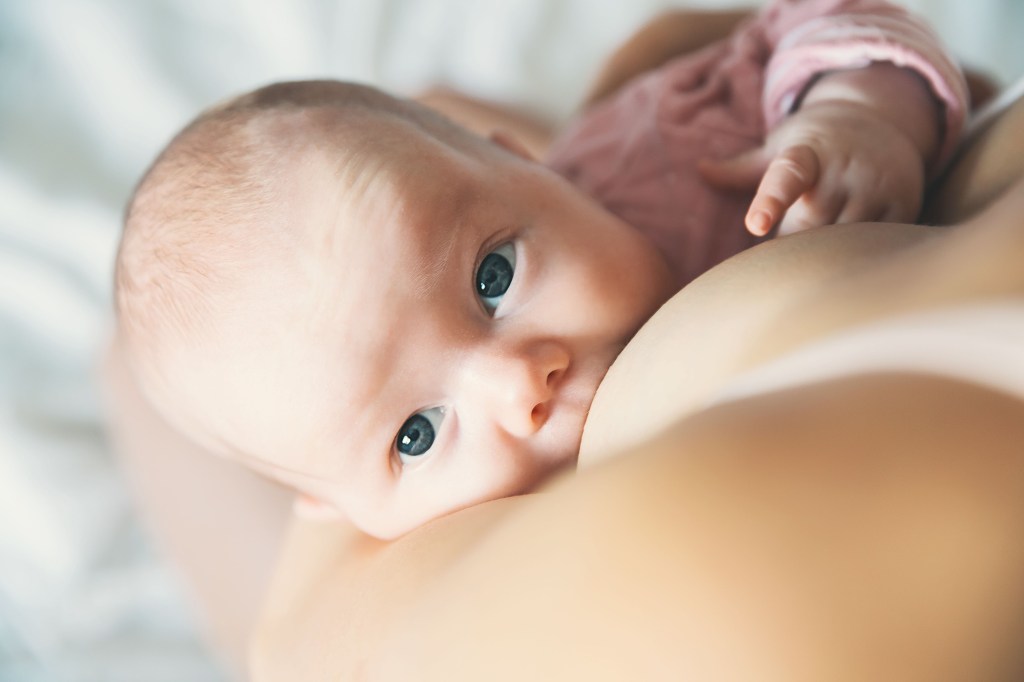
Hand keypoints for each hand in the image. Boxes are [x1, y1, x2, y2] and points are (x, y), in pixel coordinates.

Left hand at [699, 100, 925, 236]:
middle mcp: (845, 167)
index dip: (770, 202)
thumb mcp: (781, 146)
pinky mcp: (903, 204)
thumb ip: (742, 168)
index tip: (755, 225)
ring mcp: (877, 186)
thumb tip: (701, 168)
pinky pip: (874, 244)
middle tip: (793, 229)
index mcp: (807, 154)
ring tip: (823, 231)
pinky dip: (858, 250)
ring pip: (841, 240)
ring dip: (825, 248)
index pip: (786, 177)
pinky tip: (853, 241)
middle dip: (794, 237)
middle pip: (809, 226)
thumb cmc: (816, 144)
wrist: (883, 121)